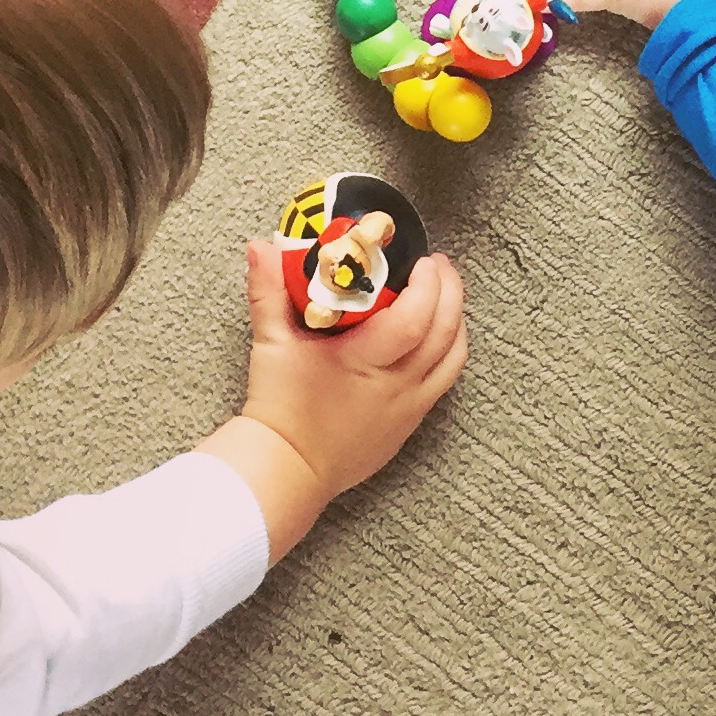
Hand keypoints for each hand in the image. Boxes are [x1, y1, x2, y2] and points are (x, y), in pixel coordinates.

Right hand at [201, 239, 468, 559]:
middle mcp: (398, 386)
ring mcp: (408, 408)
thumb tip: (260, 246)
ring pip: (453, 359)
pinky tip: (437, 337)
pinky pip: (443, 383)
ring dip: (455, 322)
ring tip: (444, 295)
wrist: (286, 470)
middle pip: (446, 334)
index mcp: (367, 361)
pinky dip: (447, 352)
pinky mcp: (408, 425)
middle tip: (439, 266)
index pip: (416, 318)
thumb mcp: (271, 343)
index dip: (428, 286)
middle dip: (450, 292)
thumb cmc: (279, 409)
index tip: (424, 261)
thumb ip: (267, 290)